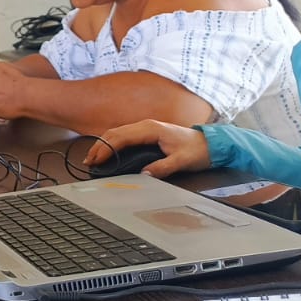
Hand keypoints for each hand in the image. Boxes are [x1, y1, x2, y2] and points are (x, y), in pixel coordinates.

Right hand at [85, 120, 210, 177]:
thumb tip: (143, 175)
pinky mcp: (147, 133)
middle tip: (89, 161)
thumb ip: (162, 168)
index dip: (107, 149)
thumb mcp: (182, 161)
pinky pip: (124, 135)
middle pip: (115, 133)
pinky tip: (107, 151)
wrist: (211, 143)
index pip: (121, 137)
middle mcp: (146, 125)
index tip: (97, 160)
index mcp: (151, 129)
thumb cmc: (198, 150)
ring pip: (117, 133)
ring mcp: (145, 128)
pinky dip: (112, 143)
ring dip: (103, 144)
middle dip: (99, 146)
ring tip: (93, 157)